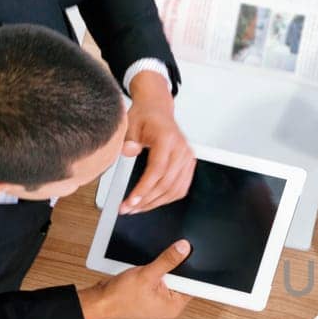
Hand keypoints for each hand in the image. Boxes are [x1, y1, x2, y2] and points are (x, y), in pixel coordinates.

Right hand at [79, 239, 193, 318]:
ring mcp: (159, 298)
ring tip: (155, 263)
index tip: (193, 253)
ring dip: (164, 266)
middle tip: (174, 252)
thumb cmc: (120, 297)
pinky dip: (155, 269)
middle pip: (182, 278)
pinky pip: (158, 276)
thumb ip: (167, 261)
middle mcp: (169, 303)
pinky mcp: (150, 291)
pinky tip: (149, 265)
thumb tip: (184, 248)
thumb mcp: (147, 275)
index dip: (194, 268)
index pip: (194, 284)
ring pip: (169, 276)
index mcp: (174, 305)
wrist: (100, 300)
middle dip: (177, 265)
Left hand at [121, 73, 194, 213]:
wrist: (157, 110)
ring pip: (175, 189)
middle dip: (147, 200)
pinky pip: (181, 188)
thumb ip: (129, 139)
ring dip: (156, 203)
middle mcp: (181, 149)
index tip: (132, 201)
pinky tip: (153, 201)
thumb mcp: (130, 124)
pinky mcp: (188, 164)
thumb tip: (128, 150)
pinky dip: (167, 198)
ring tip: (138, 208)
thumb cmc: (144, 117)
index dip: (144, 189)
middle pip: (167, 184)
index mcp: (168, 138)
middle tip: (129, 208)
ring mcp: (187, 157)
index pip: (157, 170)